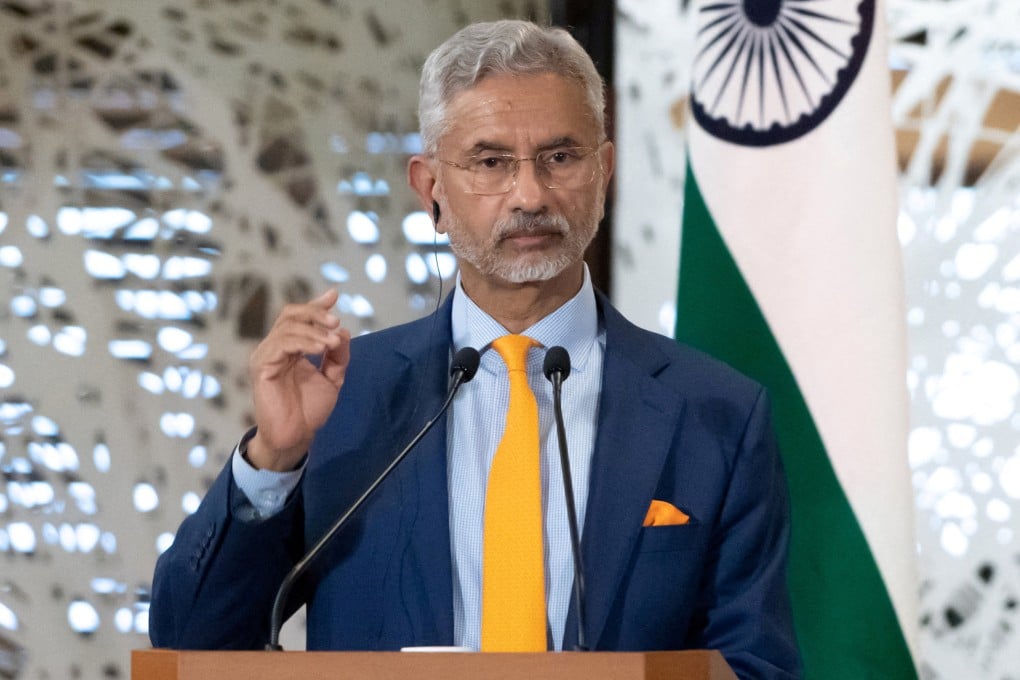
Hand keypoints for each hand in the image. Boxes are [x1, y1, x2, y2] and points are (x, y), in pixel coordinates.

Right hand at [247, 289, 350, 470]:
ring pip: (287, 327)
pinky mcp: (262, 367)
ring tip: (332, 342)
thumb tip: (343, 331)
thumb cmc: (310, 410)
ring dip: (314, 331)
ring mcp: (266, 356)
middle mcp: (276, 348)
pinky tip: (319, 348)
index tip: (334, 295)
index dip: (316, 305)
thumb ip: (338, 355)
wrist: (297, 436)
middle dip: (315, 313)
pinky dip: (303, 341)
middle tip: (335, 321)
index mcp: (291, 348)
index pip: (299, 317)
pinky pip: (281, 344)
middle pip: (291, 315)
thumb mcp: (332, 378)